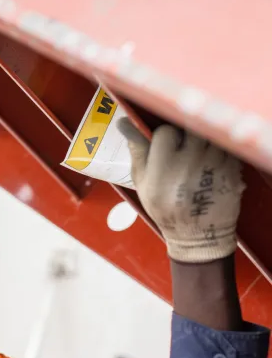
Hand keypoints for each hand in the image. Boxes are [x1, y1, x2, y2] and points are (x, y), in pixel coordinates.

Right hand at [117, 119, 244, 263]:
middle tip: (185, 149)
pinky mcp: (232, 169)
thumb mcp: (142, 183)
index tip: (166, 148)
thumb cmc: (165, 208)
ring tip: (199, 157)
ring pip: (210, 134)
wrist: (196, 235)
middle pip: (190, 127)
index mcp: (163, 167)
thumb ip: (137, 151)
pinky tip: (212, 165)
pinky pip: (227, 146)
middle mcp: (189, 163)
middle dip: (187, 135)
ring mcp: (214, 165)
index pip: (166, 131)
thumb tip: (124, 123)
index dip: (165, 137)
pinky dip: (220, 151)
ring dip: (205, 141)